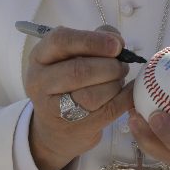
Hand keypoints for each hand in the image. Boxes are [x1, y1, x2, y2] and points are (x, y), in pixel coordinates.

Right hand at [24, 25, 133, 169]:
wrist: (55, 127)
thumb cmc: (67, 82)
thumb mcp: (71, 56)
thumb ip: (95, 41)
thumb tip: (117, 41)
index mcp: (39, 57)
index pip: (61, 41)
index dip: (92, 41)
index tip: (117, 45)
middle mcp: (40, 82)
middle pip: (78, 71)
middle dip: (109, 66)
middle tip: (122, 65)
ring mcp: (54, 109)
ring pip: (92, 95)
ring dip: (115, 83)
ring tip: (119, 79)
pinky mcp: (76, 128)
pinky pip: (108, 111)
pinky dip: (125, 98)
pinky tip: (130, 90)